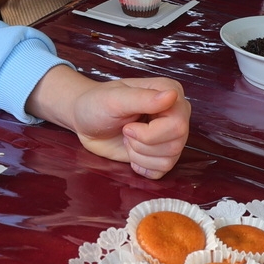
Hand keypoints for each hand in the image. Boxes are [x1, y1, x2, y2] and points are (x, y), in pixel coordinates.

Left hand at [28, 67, 190, 178]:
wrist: (85, 120)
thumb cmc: (97, 103)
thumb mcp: (115, 99)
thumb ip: (142, 98)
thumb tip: (171, 95)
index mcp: (171, 92)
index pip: (178, 125)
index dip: (150, 133)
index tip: (128, 125)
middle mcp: (176, 114)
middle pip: (175, 145)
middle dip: (142, 144)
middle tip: (126, 132)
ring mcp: (170, 135)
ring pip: (168, 160)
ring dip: (139, 155)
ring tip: (127, 139)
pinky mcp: (161, 153)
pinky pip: (161, 171)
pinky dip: (141, 165)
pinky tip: (131, 152)